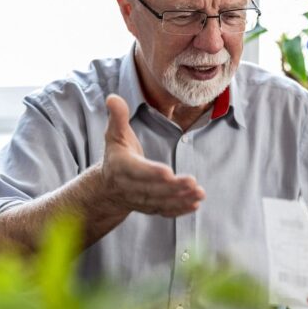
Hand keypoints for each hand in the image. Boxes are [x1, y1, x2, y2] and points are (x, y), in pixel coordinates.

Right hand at [97, 95, 205, 216]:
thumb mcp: (114, 134)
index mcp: (121, 167)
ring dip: (181, 199)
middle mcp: (130, 187)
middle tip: (192, 182)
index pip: (137, 171)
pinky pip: (165, 211)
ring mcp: (140, 200)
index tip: (168, 172)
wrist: (108, 187)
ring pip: (161, 202)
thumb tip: (112, 97)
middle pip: (152, 189)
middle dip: (173, 188)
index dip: (151, 172)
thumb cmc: (116, 155)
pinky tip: (195, 204)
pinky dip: (180, 210)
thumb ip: (117, 117)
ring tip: (199, 193)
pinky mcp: (150, 208)